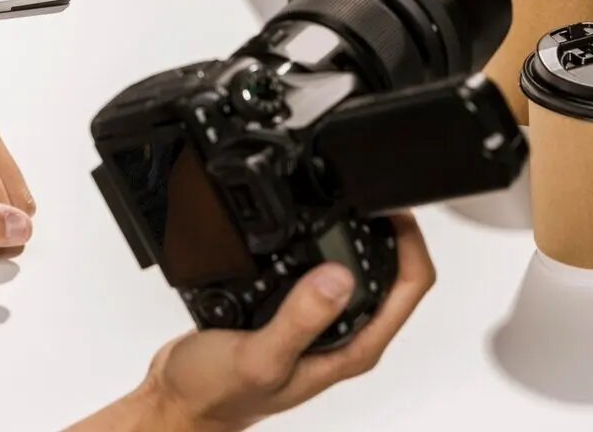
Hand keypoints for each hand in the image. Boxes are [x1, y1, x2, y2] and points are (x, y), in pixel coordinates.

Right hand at [94, 214, 434, 431]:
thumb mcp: (259, 356)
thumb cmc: (218, 395)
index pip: (410, 287)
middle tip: (368, 192)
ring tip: (342, 201)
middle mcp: (342, 334)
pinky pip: (316, 268)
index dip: (411, 240)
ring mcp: (319, 322)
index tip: (388, 206)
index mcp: (350, 348)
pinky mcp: (292, 310)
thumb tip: (338, 276)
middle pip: (392, 272)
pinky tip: (298, 226)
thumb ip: (300, 318)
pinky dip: (315, 243)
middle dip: (387, 228)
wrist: (181, 398)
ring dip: (354, 234)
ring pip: (355, 266)